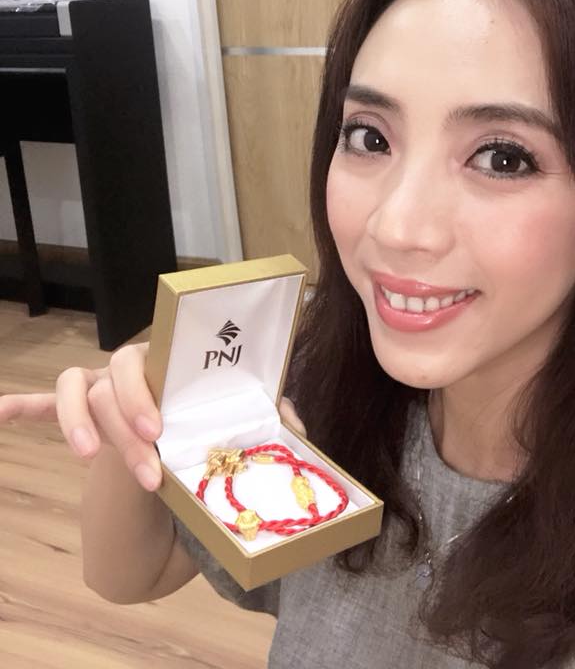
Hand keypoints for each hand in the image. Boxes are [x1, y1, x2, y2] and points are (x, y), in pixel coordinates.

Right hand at [0, 340, 306, 492]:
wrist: (185, 433)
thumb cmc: (212, 416)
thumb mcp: (242, 419)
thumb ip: (270, 416)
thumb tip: (298, 428)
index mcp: (170, 364)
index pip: (152, 359)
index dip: (148, 391)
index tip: (158, 430)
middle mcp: (131, 368)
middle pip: (112, 377)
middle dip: (124, 420)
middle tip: (147, 461)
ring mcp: (100, 385)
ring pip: (76, 387)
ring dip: (78, 421)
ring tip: (89, 457)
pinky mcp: (78, 409)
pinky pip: (43, 401)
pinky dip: (24, 406)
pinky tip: (0, 415)